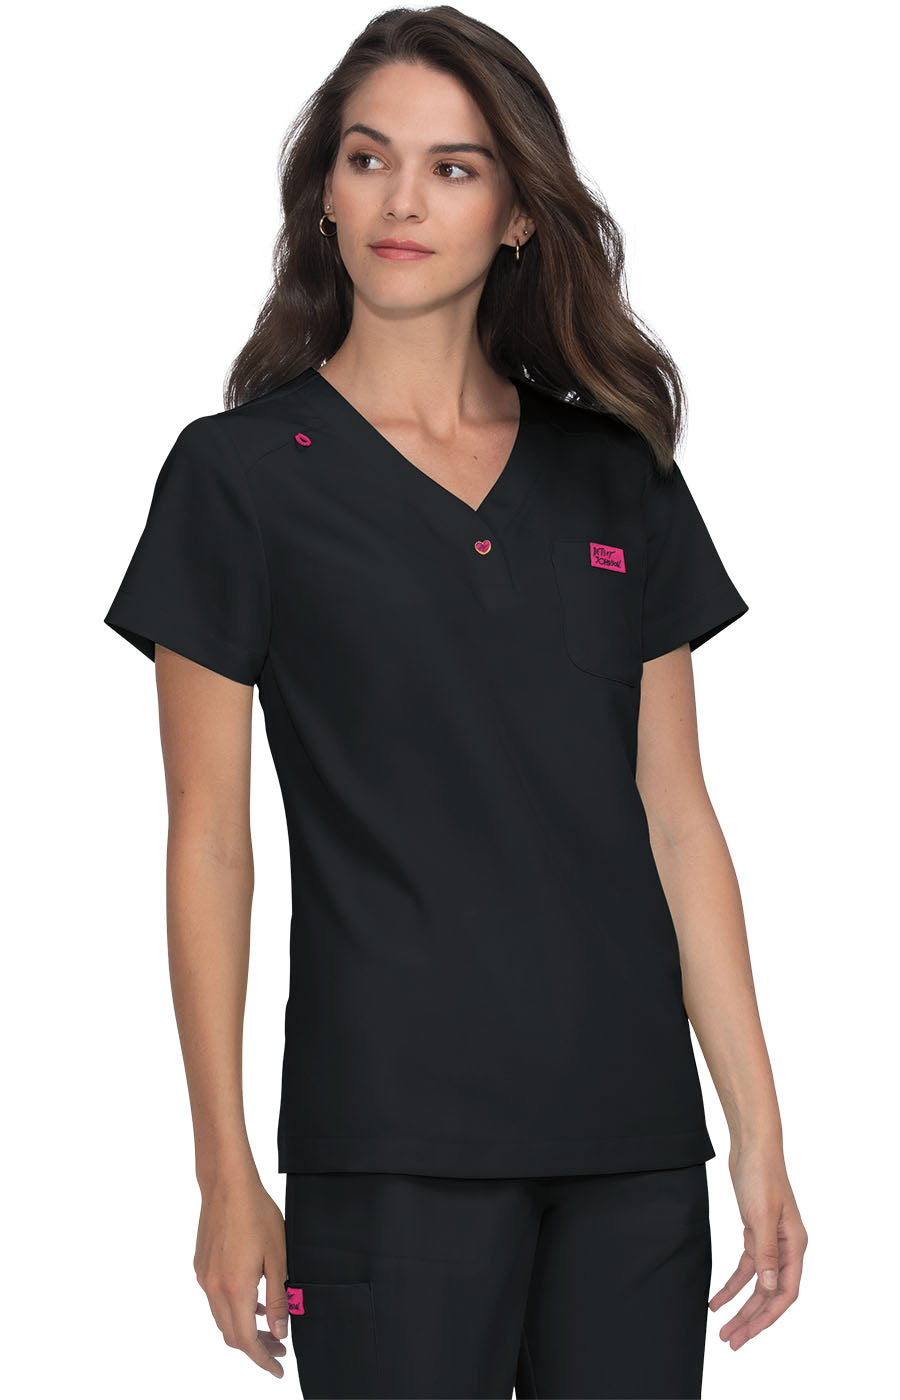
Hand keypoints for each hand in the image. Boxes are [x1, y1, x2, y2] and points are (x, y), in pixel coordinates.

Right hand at [193, 1172, 290, 1376]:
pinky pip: (216, 1300)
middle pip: (232, 1334)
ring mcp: (204, 1277)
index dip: (263, 1359)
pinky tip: (254, 1300)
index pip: (246, 1341)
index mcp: (235, 1288)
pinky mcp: (201, 1266)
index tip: (278, 1369)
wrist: (227, 1184)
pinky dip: (234, 1309)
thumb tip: (279, 1331)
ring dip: (244, 1328)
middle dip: (256, 1347)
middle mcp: (214, 1288)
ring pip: (222, 1318)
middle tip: (280, 1348)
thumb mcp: (278, 1256)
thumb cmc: (257, 1214)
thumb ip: (278, 1298)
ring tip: (270, 1328)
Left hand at [709, 1140, 807, 1349]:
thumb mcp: (762, 1215)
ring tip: (723, 1328)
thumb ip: (765, 1252)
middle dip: (752, 1319)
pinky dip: (732, 1284)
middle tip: (732, 1340)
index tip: (749, 1333)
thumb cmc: (761, 1175)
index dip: (768, 1316)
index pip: (786, 1292)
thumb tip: (769, 1288)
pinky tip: (717, 1298)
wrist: (751, 1146)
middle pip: (770, 1293)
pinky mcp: (755, 1233)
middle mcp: (786, 1247)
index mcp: (795, 1245)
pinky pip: (746, 1267)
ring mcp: (771, 1241)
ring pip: (757, 1284)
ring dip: (741, 1306)